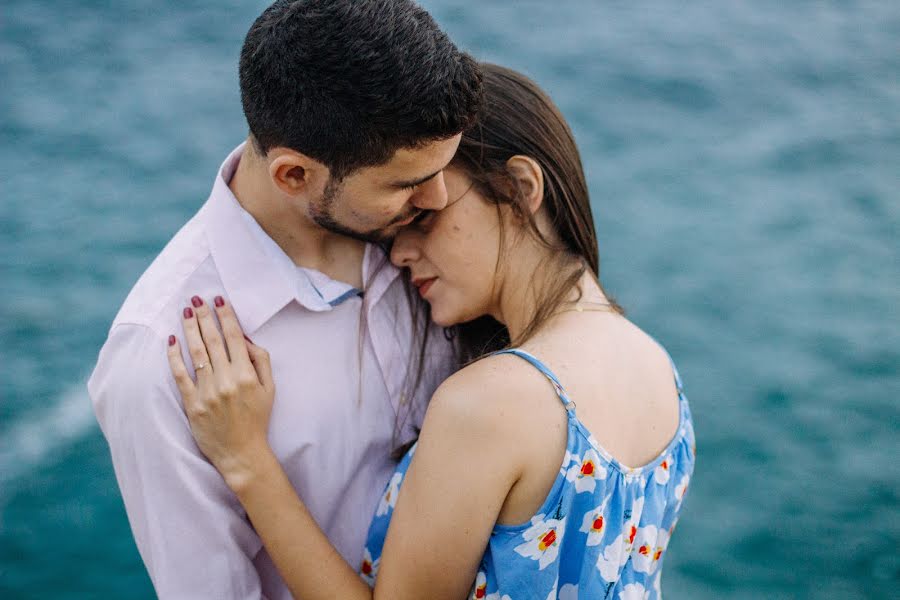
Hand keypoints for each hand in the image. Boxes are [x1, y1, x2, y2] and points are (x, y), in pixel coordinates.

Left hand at [167, 295, 275, 489]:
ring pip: (196, 353)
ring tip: (185, 311)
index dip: (225, 316)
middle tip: (197, 298)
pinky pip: (180, 375)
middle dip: (204, 316)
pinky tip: (172, 340)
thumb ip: (260, 360)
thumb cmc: (257, 419)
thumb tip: (245, 338)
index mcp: (246, 374)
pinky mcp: (191, 404)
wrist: (241, 452)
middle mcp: (226, 380)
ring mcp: (207, 392)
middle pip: (212, 340)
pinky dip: (174, 356)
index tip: (218, 300)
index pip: (233, 337)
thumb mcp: (270, 388)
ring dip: (190, 329)